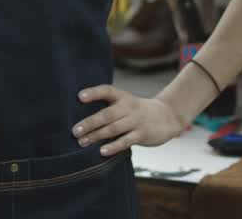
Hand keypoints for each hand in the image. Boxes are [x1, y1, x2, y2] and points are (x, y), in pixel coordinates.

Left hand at [72, 84, 189, 155]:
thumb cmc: (138, 112)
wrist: (167, 117)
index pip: (106, 91)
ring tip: (82, 142)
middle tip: (75, 131)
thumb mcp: (126, 103)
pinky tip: (102, 151)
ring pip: (113, 128)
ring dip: (96, 136)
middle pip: (107, 114)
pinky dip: (113, 146)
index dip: (93, 93)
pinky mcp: (142, 134)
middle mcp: (129, 107)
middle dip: (89, 123)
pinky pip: (126, 141)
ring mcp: (136, 121)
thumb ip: (109, 108)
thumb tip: (83, 121)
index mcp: (122, 97)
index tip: (79, 97)